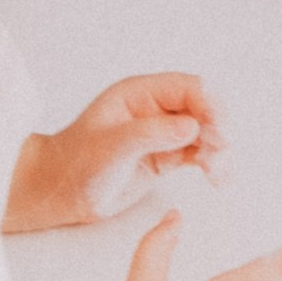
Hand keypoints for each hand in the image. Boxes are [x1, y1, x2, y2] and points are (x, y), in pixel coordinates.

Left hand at [4, 73, 225, 232]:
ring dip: (218, 150)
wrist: (61, 192)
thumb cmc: (77, 164)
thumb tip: (192, 126)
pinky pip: (197, 154)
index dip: (209, 104)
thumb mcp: (111, 147)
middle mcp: (154, 109)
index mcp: (139, 94)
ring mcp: (161, 133)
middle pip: (203, 109)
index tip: (220, 129)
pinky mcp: (165, 157)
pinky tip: (217, 178)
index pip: (188, 88)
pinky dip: (211, 164)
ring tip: (218, 174)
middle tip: (220, 153)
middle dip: (218, 129)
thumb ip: (151, 134)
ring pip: (204, 133)